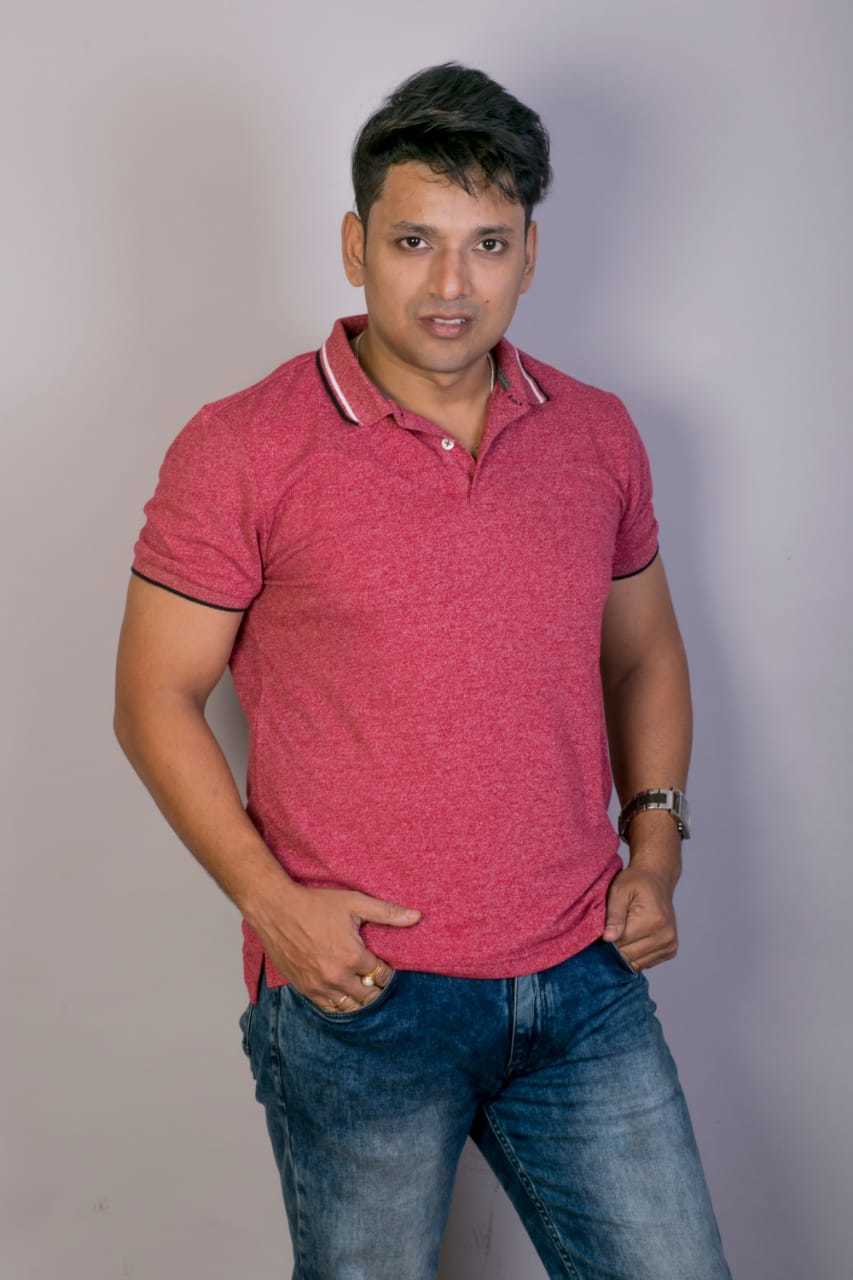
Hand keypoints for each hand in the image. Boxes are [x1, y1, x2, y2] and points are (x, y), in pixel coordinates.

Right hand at [251, 884, 421, 1011]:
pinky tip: (344, 995)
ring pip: (350, 1006)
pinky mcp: (304, 989)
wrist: (275, 909)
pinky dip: (340, 1004)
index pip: (381, 976)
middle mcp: (337, 976)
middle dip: (376, 988)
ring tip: (363, 987)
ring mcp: (319, 986)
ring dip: (360, 999)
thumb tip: (416, 916)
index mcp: (352, 956)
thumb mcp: (354, 902)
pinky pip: (329, 1008)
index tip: (385, 966)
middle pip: (369, 996)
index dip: (387, 972)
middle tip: (376, 977)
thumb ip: (386, 912)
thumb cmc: (315, 904)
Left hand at [601, 866, 677, 972]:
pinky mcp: (670, 950)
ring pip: (637, 963)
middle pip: (630, 957)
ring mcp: (670, 945)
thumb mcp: (619, 891)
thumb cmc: (636, 882)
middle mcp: (665, 936)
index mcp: (652, 921)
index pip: (621, 945)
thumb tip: (608, 939)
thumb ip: (614, 916)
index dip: (607, 941)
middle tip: (609, 933)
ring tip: (622, 934)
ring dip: (626, 954)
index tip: (599, 933)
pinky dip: (636, 955)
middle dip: (615, 949)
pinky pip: (646, 963)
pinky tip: (633, 939)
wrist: (657, 879)